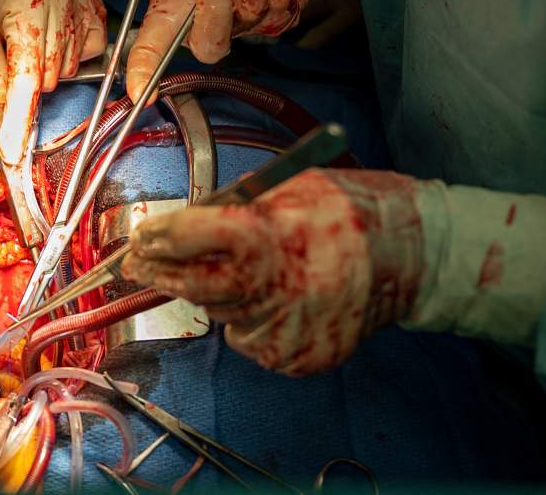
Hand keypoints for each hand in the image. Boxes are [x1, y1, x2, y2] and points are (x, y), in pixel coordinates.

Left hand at [0, 0, 106, 163]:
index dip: (19, 120)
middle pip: (50, 76)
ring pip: (71, 65)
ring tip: (22, 37)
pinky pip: (92, 45)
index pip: (27, 79)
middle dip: (25, 84)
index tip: (14, 153)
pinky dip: (71, 50)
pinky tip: (50, 33)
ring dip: (47, 67)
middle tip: (2, 65)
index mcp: (27, 3)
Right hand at [91, 0, 368, 99]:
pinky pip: (281, 0)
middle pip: (209, 48)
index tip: (138, 90)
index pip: (154, 48)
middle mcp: (208, 18)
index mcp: (175, 4)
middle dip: (213, 13)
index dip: (145, 72)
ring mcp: (248, 20)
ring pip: (250, 12)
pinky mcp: (284, 10)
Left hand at [122, 169, 425, 374]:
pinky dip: (252, 320)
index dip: (158, 237)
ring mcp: (285, 327)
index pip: (187, 237)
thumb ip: (231, 208)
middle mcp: (273, 285)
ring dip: (221, 295)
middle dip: (159, 273)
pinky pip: (249, 339)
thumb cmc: (343, 213)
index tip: (142, 237)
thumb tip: (180, 224)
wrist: (406, 255)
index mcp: (266, 234)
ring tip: (258, 273)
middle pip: (190, 285)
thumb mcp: (284, 188)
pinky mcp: (296, 356)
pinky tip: (282, 300)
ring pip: (221, 314)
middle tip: (139, 263)